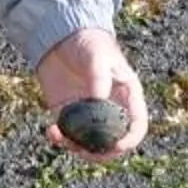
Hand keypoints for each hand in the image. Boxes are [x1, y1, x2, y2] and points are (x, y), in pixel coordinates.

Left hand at [36, 26, 147, 159]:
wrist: (59, 35)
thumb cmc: (87, 41)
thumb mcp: (97, 55)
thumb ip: (99, 77)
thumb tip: (99, 101)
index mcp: (127, 96)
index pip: (137, 125)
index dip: (131, 139)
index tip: (117, 145)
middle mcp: (110, 109)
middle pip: (114, 142)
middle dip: (102, 152)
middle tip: (85, 151)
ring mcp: (88, 114)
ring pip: (90, 144)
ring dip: (78, 149)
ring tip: (63, 139)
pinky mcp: (68, 115)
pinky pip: (67, 135)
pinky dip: (60, 139)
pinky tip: (51, 131)